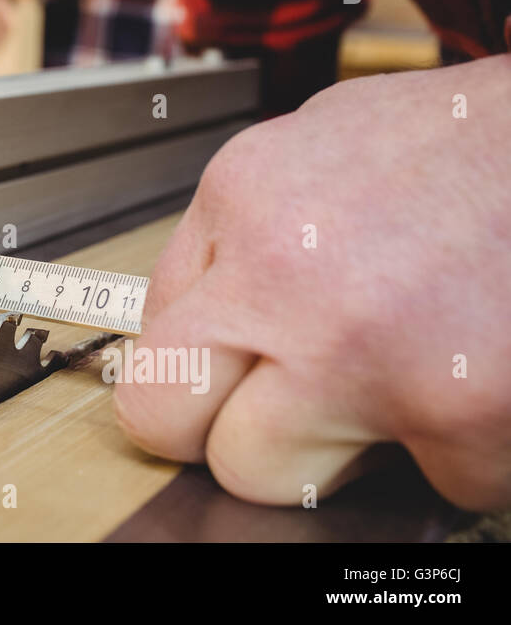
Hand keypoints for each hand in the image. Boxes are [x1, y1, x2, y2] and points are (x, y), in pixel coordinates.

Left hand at [113, 55, 510, 509]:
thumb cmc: (456, 141)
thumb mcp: (309, 144)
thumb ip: (237, 233)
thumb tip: (193, 319)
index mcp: (240, 200)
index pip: (151, 338)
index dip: (194, 372)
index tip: (225, 381)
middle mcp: (283, 278)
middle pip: (171, 422)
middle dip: (222, 427)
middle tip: (284, 407)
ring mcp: (363, 352)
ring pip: (277, 479)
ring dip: (334, 452)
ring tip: (393, 378)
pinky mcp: (458, 411)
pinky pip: (429, 483)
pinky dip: (456, 451)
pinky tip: (472, 374)